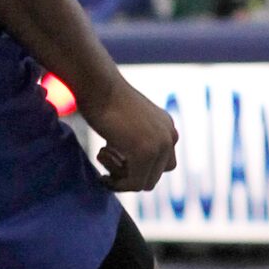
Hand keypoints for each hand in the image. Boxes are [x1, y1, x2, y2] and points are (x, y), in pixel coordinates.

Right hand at [81, 73, 178, 191]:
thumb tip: (131, 168)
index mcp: (167, 129)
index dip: (136, 167)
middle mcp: (170, 137)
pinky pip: (134, 184)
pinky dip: (116, 182)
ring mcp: (161, 146)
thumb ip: (137, 141)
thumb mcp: (129, 122)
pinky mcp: (146, 153)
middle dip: (129, 175)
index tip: (114, 158)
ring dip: (121, 178)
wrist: (99, 85)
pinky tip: (100, 158)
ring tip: (102, 154)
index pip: (160, 165)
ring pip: (144, 183)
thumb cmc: (104, 100)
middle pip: (154, 176)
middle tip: (106, 156)